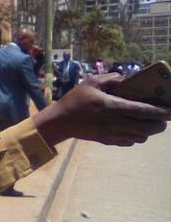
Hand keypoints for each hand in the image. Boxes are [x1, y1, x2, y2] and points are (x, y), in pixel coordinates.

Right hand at [34, 74, 169, 146]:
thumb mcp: (90, 83)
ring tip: (148, 123)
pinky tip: (133, 130)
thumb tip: (127, 79)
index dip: (161, 112)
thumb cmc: (75, 100)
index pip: (144, 111)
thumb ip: (111, 79)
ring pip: (140, 137)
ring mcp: (112, 134)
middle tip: (163, 118)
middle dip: (160, 124)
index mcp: (112, 107)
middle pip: (147, 128)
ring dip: (148, 131)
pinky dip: (136, 137)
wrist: (60, 122)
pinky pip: (129, 142)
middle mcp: (115, 123)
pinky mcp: (108, 141)